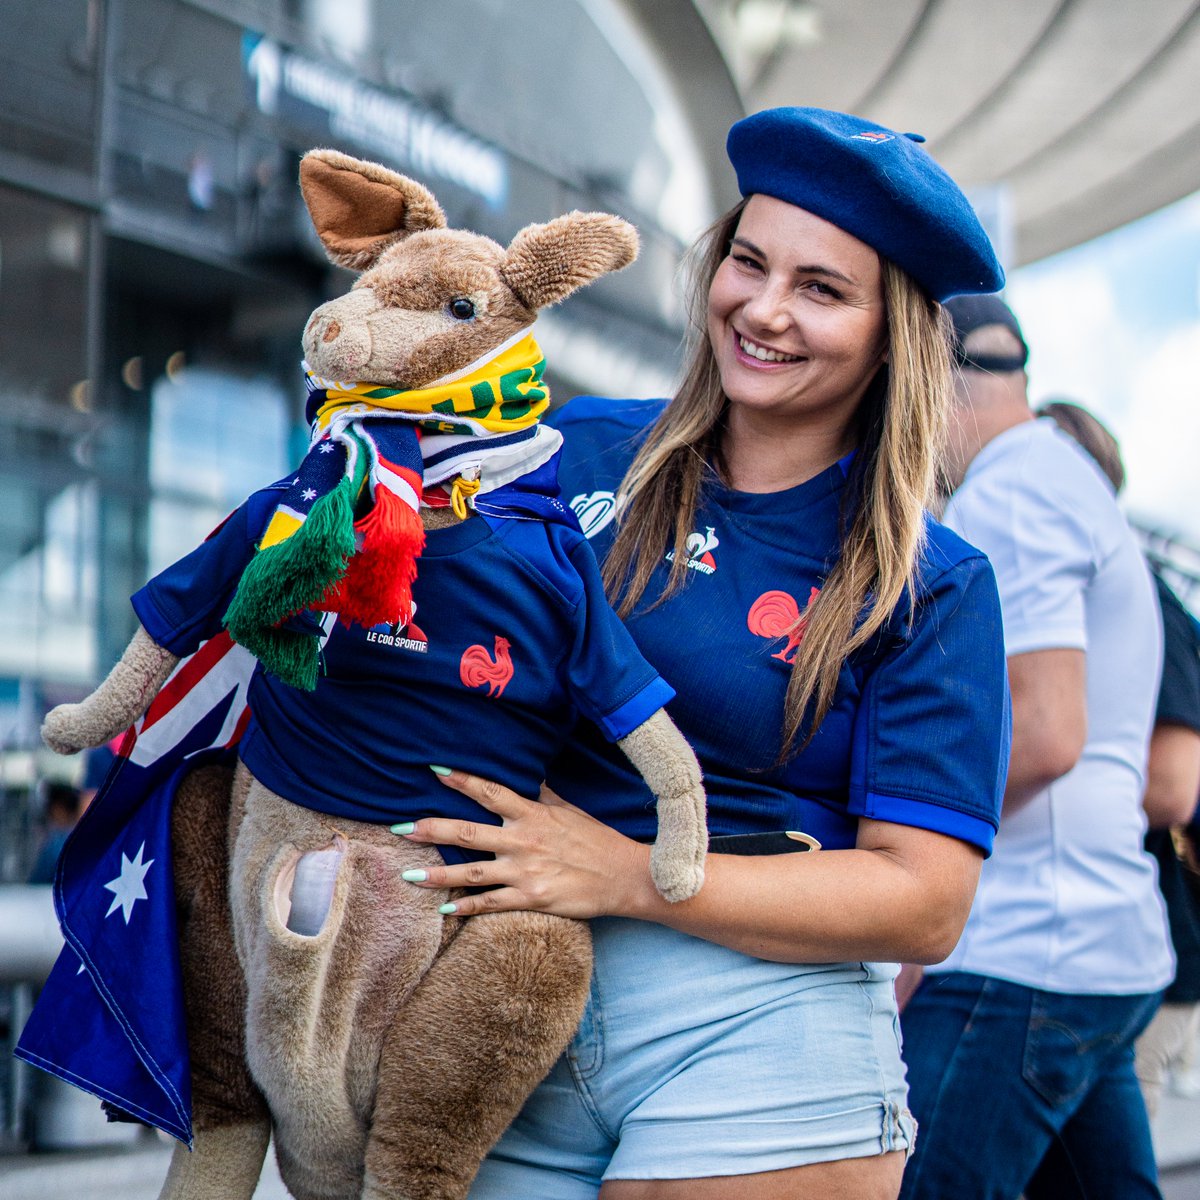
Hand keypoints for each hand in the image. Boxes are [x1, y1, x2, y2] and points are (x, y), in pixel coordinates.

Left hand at [393, 769, 653, 918]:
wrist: (624, 877)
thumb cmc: (597, 840)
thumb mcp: (569, 810)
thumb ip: (543, 794)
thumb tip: (528, 773)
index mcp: (532, 814)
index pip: (490, 792)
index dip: (461, 780)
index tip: (434, 771)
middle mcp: (524, 841)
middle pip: (468, 832)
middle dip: (431, 829)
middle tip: (400, 827)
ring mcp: (525, 872)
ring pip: (472, 873)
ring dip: (437, 874)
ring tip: (408, 874)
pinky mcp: (531, 899)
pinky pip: (491, 905)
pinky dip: (466, 909)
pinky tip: (445, 911)